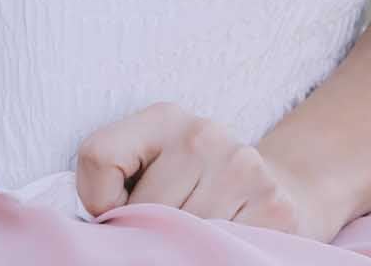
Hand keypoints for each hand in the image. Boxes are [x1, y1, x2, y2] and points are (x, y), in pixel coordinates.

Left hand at [75, 101, 349, 237]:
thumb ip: (115, 178)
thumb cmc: (191, 182)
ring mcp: (243, 169)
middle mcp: (204, 134)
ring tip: (197, 230)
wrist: (268, 186)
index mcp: (164, 118)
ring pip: (182, 235)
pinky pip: (221, 249)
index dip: (97, 201)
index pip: (99, 157)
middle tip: (165, 226)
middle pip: (142, 209)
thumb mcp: (150, 162)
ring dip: (183, 245)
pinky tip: (224, 237)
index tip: (116, 210)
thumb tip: (95, 225)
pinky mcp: (275, 209)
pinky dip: (214, 253)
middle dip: (145, 230)